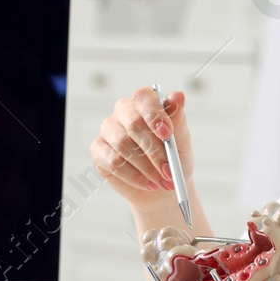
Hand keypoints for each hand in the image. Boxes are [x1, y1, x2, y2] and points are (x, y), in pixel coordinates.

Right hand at [90, 87, 192, 207]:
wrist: (161, 184)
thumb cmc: (173, 158)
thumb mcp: (182, 141)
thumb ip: (178, 120)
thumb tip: (178, 96)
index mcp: (143, 102)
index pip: (143, 98)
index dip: (154, 115)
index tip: (167, 134)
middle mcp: (123, 111)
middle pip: (133, 124)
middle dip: (154, 150)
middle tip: (169, 170)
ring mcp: (108, 130)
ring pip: (123, 145)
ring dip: (146, 167)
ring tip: (162, 181)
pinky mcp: (98, 150)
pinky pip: (113, 162)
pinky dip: (134, 176)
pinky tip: (148, 183)